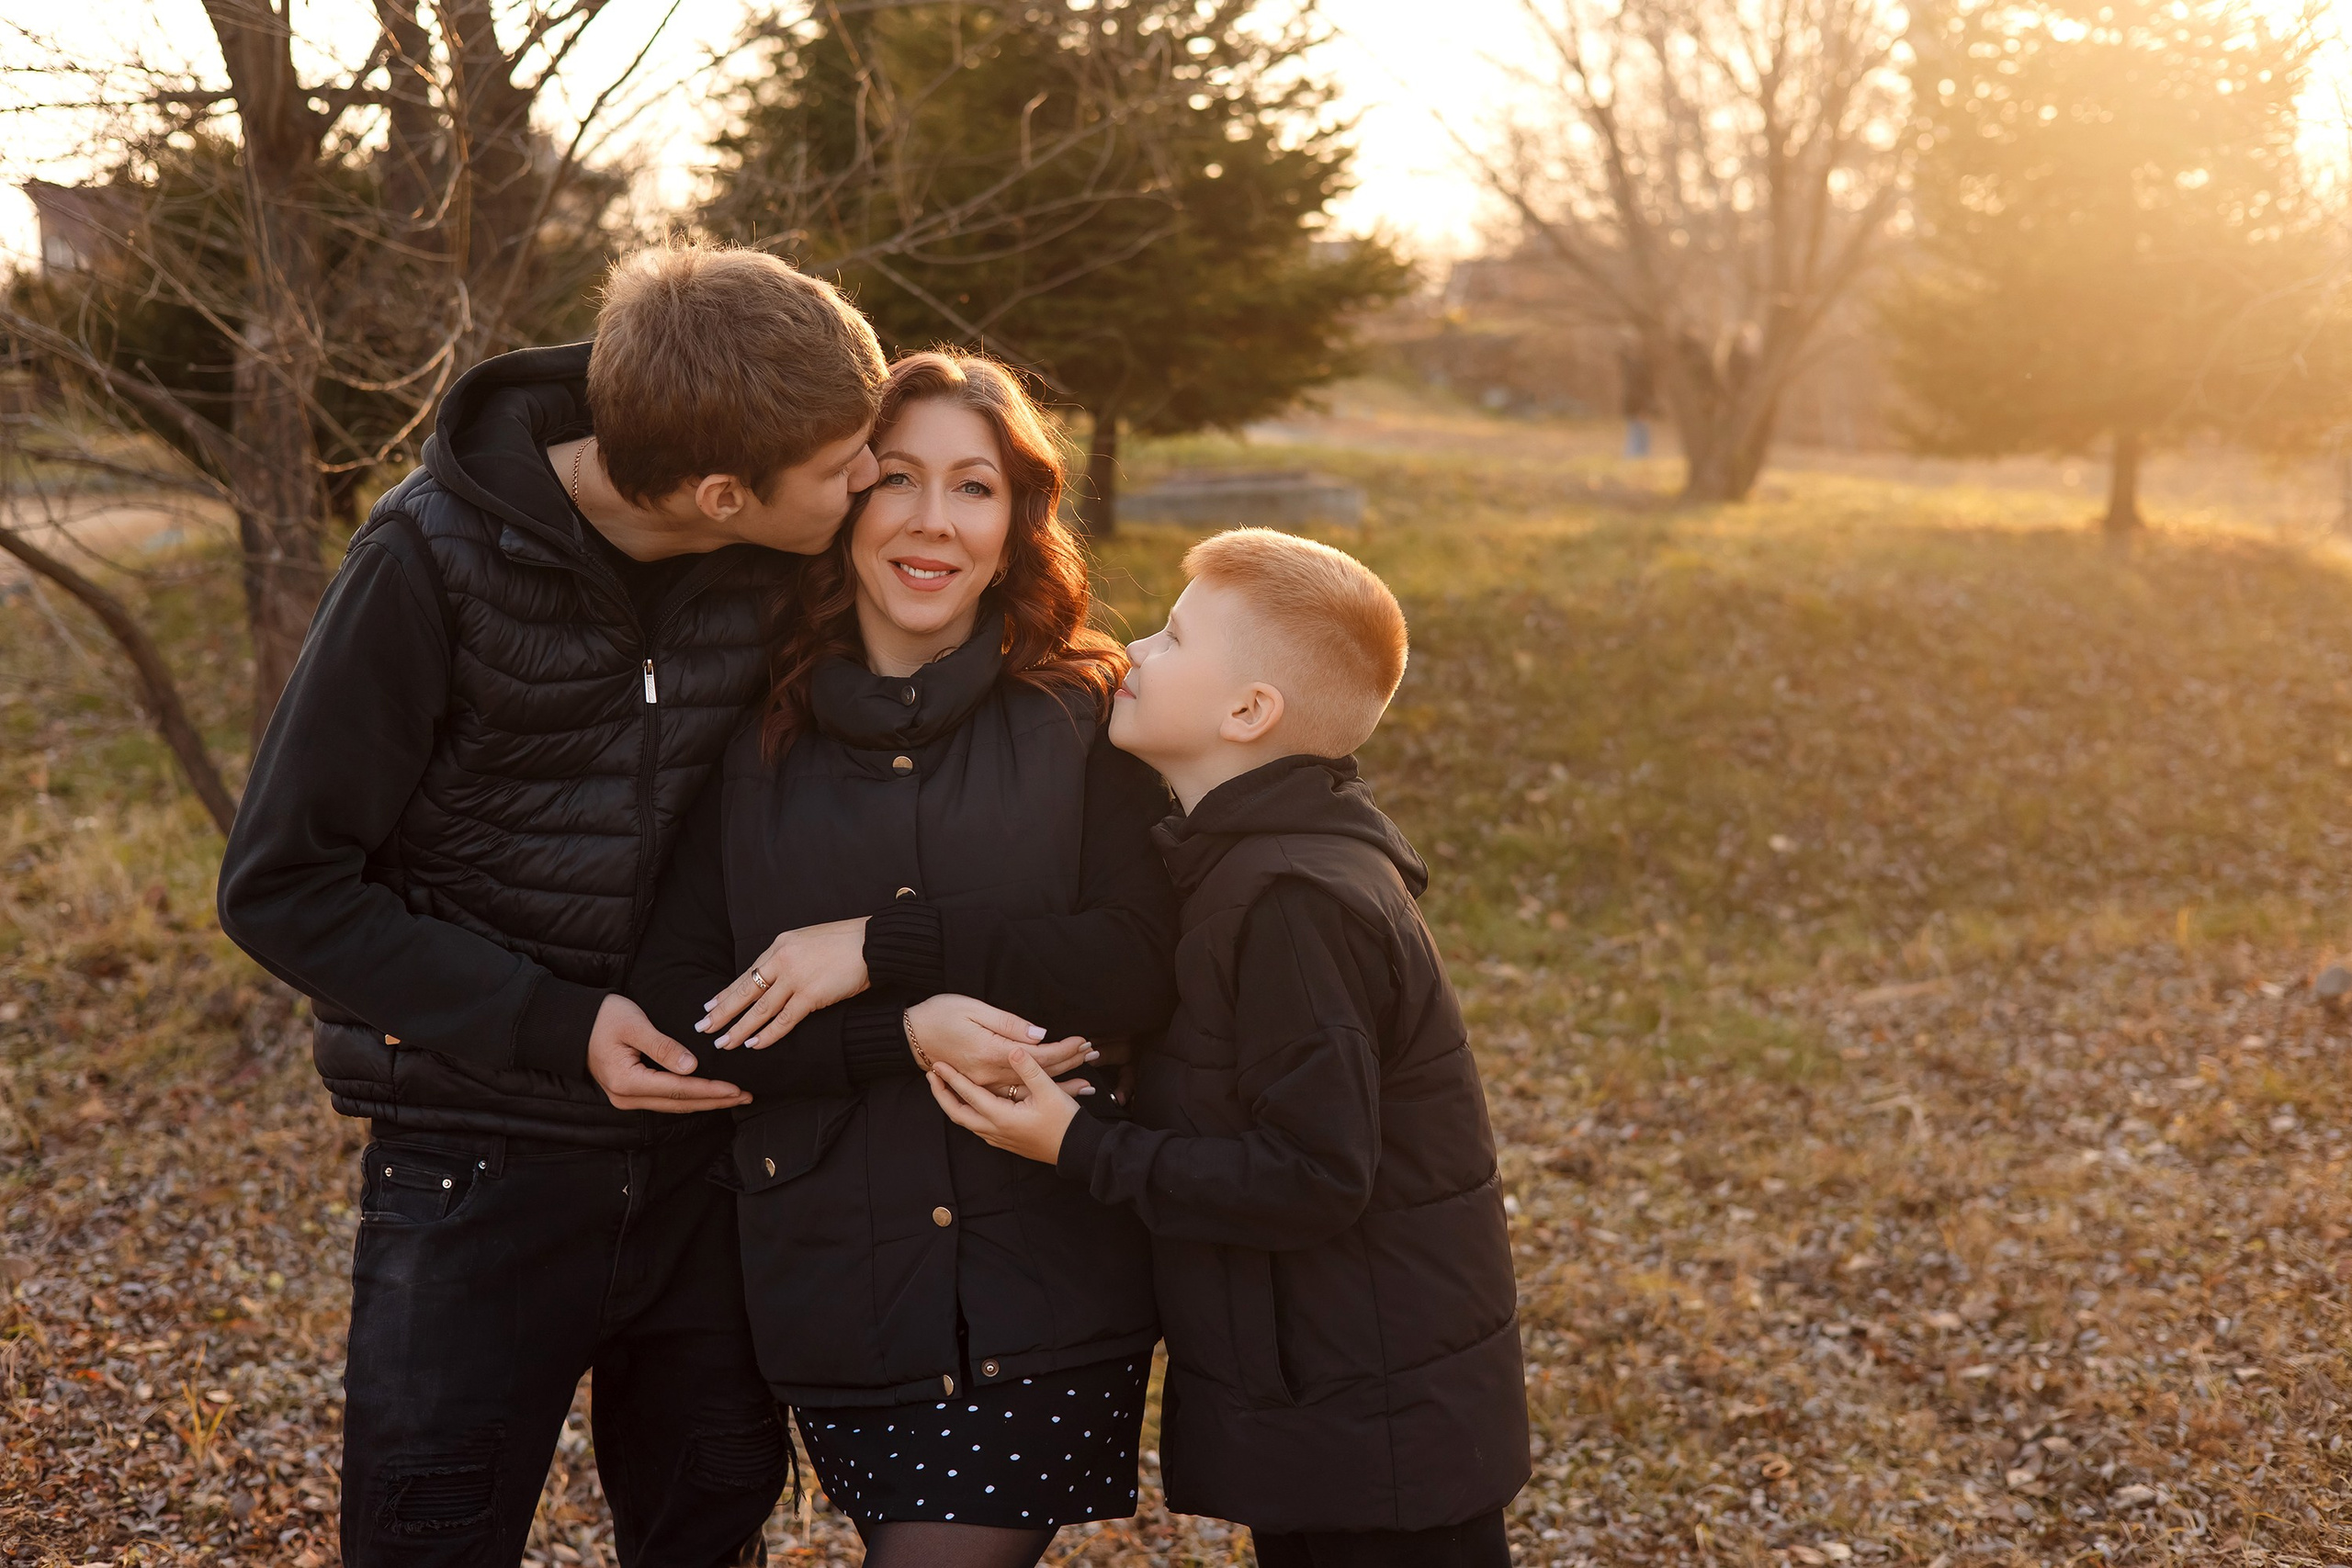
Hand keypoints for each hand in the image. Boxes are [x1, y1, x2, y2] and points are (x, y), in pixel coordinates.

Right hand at [588, 994, 749, 1111]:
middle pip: (680, 1104)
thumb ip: (663, 1047)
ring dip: (705, 1101)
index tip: (737, 1089)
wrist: (573, 1023)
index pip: (679, 1090)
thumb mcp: (634, 1025)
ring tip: (734, 1097)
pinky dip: (689, 1098)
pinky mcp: (629, 1093)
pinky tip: (707, 1094)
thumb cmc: (602, 1018)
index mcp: (627, 1081)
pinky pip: (665, 1100)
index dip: (711, 1090)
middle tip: (746, 1096)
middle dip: (715, 1100)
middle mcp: (626, 1097)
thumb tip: (691, 1068)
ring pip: (674, 1105)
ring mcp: (626, 1098)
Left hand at [700, 917, 869, 1048]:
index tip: (709, 1005)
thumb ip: (789, 957)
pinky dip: (767, 1034)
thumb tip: (774, 976)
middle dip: (722, 1011)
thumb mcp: (808, 941)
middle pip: (746, 991)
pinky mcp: (812, 995)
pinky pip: (784, 1020)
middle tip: (703, 1027)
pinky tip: (753, 1044)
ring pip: (760, 1009)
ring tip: (723, 1043)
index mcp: (780, 945)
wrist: (874, 942)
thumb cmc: (846, 942)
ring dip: (739, 1028)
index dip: (727, 992)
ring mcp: (796, 978)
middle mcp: (782, 960)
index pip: (747, 973)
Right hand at [904, 993, 1095, 1092]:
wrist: (909, 1033)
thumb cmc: (940, 1014)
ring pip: (1029, 1090)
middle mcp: (989, 1075)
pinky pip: (1014, 1096)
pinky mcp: (979, 1086)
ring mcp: (983, 1085)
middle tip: (1094, 1055)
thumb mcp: (974, 1009)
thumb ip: (1009, 1025)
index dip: (1064, 1049)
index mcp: (990, 1054)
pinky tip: (1054, 1093)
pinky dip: (1036, 1094)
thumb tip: (1039, 1035)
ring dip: (1058, 1084)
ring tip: (1087, 1083)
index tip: (1085, 1041)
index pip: (1038, 1055)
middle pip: (1038, 1075)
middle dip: (1069, 1065)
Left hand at [929, 1049, 1081, 1164]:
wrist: (1077, 1150)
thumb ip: (1029, 1068)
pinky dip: (967, 1113)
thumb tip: (1013, 1049)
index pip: (969, 1094)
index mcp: (1001, 1116)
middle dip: (942, 1095)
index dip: (951, 1078)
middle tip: (932, 1077)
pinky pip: (977, 1127)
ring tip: (946, 1088)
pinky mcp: (1006, 1142)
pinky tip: (970, 1105)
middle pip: (957, 1113)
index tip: (938, 1065)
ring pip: (966, 1122)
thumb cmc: (1064, 1121)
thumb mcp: (1049, 1091)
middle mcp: (994, 1130)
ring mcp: (999, 1138)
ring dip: (953, 1104)